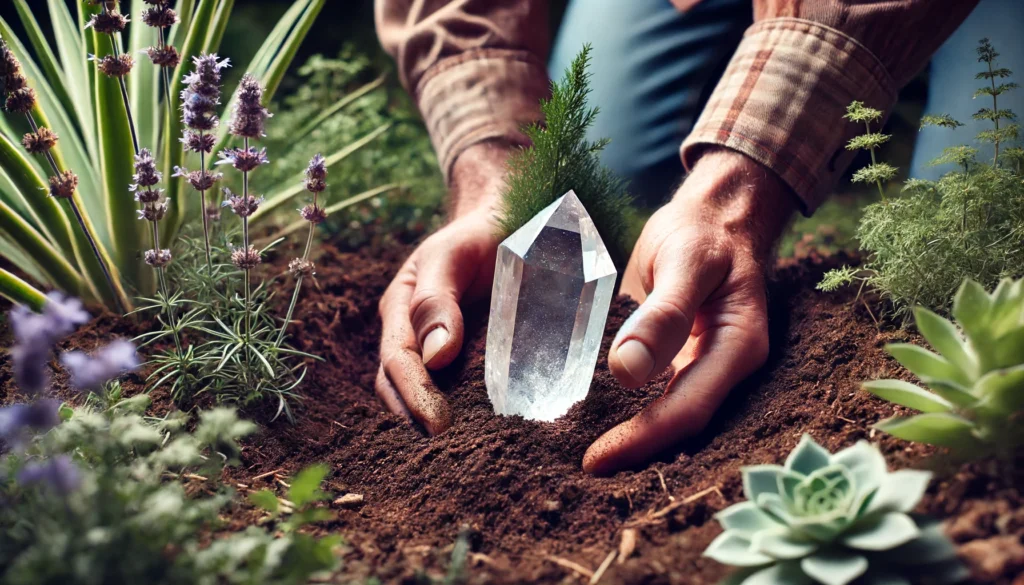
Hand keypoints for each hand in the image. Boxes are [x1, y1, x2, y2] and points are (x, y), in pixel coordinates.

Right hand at [375, 141, 509, 433]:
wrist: (503, 223)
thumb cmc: (473, 237)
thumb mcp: (450, 257)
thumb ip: (438, 300)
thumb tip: (435, 358)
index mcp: (400, 311)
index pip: (397, 362)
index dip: (412, 395)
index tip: (436, 425)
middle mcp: (413, 334)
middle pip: (401, 387)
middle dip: (416, 420)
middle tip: (445, 455)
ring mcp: (438, 347)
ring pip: (428, 392)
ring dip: (436, 422)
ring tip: (462, 455)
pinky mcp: (468, 356)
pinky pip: (460, 388)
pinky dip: (467, 413)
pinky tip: (489, 434)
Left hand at [583, 148, 797, 473]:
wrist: (719, 215)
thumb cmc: (703, 232)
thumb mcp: (685, 261)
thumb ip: (662, 316)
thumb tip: (627, 374)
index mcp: (737, 346)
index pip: (688, 408)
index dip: (644, 439)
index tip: (596, 459)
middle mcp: (728, 364)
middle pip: (683, 423)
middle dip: (638, 452)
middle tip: (584, 471)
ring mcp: (709, 364)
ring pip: (672, 415)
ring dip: (636, 440)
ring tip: (588, 458)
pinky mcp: (688, 359)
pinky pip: (662, 395)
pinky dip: (632, 413)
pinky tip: (599, 420)